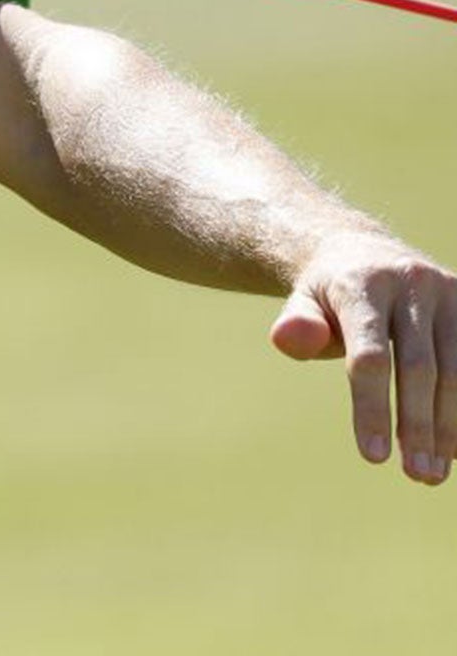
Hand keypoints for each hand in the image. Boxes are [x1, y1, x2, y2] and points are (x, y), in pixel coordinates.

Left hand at [270, 232, 456, 484]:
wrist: (362, 250)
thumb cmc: (328, 294)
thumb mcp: (302, 302)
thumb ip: (297, 325)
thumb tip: (286, 340)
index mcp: (360, 283)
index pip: (368, 356)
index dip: (372, 407)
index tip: (372, 457)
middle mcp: (410, 282)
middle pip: (419, 367)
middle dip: (419, 425)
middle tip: (417, 475)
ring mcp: (447, 290)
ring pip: (456, 369)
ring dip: (451, 425)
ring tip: (434, 471)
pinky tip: (456, 444)